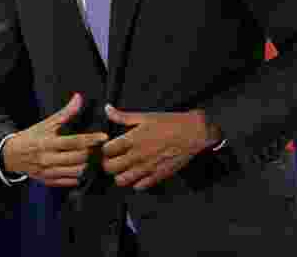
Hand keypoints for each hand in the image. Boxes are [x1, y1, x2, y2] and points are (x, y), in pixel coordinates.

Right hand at [2, 93, 108, 187]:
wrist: (11, 155)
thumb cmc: (30, 138)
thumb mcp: (46, 124)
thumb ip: (65, 113)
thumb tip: (78, 98)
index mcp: (48, 143)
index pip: (74, 141)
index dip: (90, 139)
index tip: (103, 137)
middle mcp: (48, 158)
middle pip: (77, 158)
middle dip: (91, 153)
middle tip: (100, 148)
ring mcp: (48, 171)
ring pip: (76, 172)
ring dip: (87, 165)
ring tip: (93, 158)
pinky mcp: (48, 181)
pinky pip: (69, 181)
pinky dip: (78, 176)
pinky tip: (82, 168)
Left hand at [101, 106, 217, 189]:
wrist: (193, 133)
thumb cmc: (169, 122)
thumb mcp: (145, 116)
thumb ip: (123, 116)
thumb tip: (107, 109)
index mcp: (132, 140)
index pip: (106, 150)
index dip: (103, 149)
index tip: (106, 147)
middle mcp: (137, 156)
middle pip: (110, 168)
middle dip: (107, 163)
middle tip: (111, 159)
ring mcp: (147, 168)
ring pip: (121, 180)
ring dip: (119, 175)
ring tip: (123, 168)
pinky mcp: (158, 176)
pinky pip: (139, 186)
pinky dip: (135, 182)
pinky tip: (138, 173)